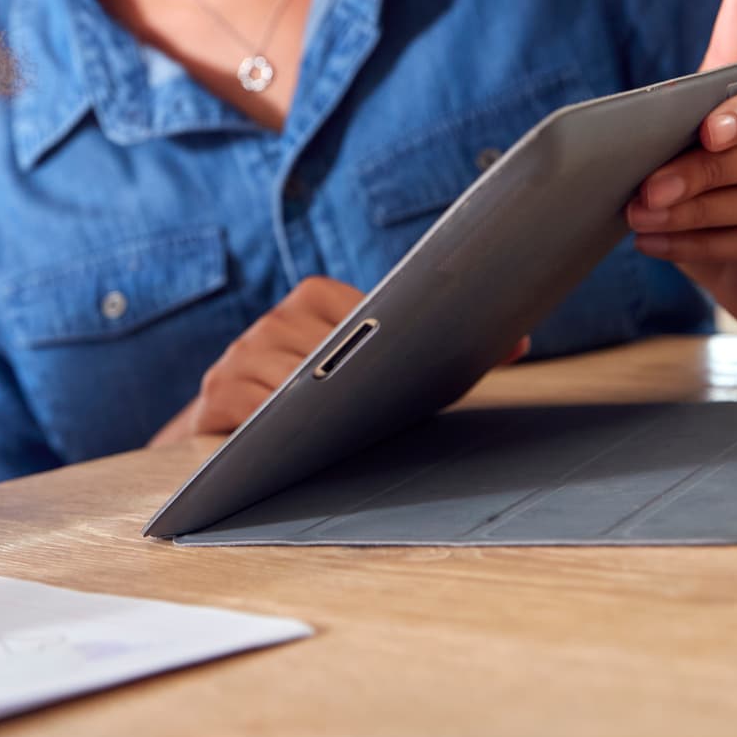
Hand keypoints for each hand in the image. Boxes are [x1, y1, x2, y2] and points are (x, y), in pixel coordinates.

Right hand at [148, 278, 531, 446]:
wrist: (231, 431)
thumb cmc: (322, 401)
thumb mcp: (374, 369)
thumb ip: (436, 350)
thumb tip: (520, 340)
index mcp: (311, 299)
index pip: (350, 305)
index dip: (381, 327)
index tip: (408, 348)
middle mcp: (271, 322)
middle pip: (322, 346)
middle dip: (356, 375)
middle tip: (385, 396)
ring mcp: (239, 356)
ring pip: (289, 379)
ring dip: (318, 406)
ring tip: (343, 422)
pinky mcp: (216, 396)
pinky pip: (252, 409)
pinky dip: (278, 426)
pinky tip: (299, 438)